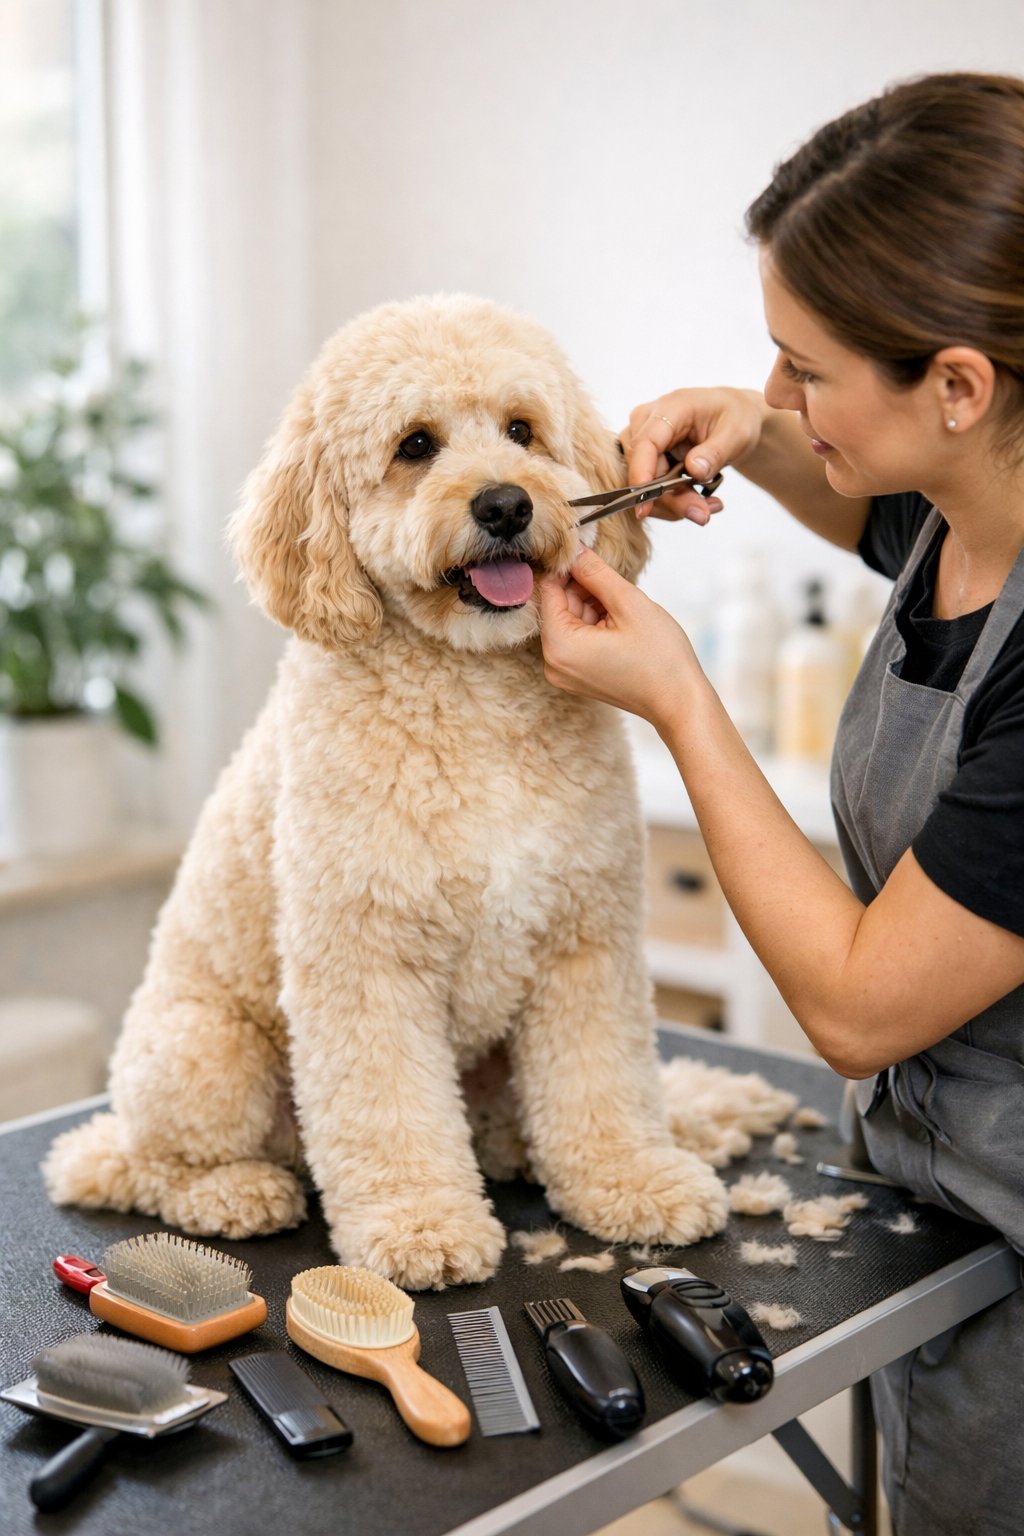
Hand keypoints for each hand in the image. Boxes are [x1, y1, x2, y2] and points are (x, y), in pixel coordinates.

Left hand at [539, 544, 700, 732]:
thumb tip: (575, 549)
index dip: (568, 567)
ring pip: (571, 620)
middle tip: (615, 583)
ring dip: (593, 605)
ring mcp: (565, 672)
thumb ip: (595, 572)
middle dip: (584, 588)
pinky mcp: (578, 676)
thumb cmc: (660, 658)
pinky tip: (621, 622)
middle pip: (559, 606)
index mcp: (559, 646)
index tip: (589, 552)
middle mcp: (553, 663)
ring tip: (624, 608)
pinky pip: (579, 638)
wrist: (679, 702)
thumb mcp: (628, 603)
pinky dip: (596, 623)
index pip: (549, 591)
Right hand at [622, 387, 767, 522]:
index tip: (644, 506)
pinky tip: (700, 500)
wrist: (731, 418)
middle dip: (671, 499)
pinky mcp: (644, 458)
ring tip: (708, 506)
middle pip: (644, 471)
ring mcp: (642, 441)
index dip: (641, 475)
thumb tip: (695, 470)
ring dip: (675, 504)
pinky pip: (650, 488)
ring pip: (644, 485)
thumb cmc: (734, 417)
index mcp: (669, 408)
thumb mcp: (736, 433)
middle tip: (703, 514)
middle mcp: (647, 422)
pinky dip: (674, 501)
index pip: (645, 443)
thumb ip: (715, 452)